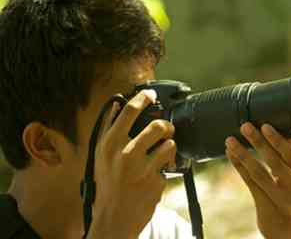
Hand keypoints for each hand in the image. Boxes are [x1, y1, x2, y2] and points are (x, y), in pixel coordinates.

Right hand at [87, 90, 176, 238]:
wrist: (114, 218)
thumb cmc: (107, 184)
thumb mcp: (99, 155)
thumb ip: (107, 128)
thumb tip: (115, 104)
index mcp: (109, 145)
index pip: (129, 111)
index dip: (143, 98)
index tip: (151, 93)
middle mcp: (125, 154)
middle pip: (158, 126)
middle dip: (166, 126)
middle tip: (165, 130)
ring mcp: (142, 169)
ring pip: (170, 145)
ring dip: (168, 148)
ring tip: (161, 154)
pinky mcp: (156, 183)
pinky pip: (169, 167)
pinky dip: (165, 169)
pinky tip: (154, 175)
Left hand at [225, 122, 290, 238]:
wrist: (287, 225)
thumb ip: (288, 153)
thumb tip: (279, 123)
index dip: (277, 140)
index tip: (265, 126)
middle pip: (275, 162)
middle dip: (258, 143)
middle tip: (245, 126)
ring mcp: (281, 199)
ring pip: (259, 173)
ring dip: (243, 154)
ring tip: (230, 140)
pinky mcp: (265, 205)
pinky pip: (249, 181)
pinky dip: (238, 165)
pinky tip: (230, 153)